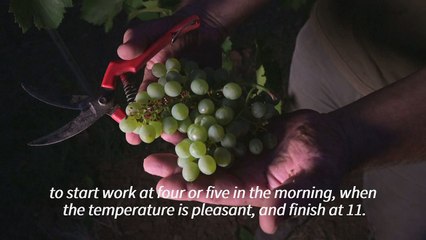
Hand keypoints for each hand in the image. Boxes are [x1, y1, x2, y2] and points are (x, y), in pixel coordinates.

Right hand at [118, 10, 225, 144]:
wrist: (204, 27)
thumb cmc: (172, 30)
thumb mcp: (152, 32)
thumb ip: (137, 39)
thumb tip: (123, 51)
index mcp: (152, 84)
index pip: (141, 104)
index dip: (135, 120)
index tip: (130, 136)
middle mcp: (170, 95)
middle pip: (163, 117)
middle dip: (159, 130)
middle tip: (158, 140)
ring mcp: (190, 97)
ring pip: (185, 118)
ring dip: (183, 129)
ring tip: (182, 139)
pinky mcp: (209, 95)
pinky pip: (208, 109)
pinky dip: (208, 118)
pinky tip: (208, 128)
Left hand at [143, 110, 350, 233]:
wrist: (329, 137)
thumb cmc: (325, 163)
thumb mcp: (313, 182)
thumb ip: (291, 199)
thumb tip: (269, 224)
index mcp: (254, 189)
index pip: (219, 193)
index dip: (193, 190)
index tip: (165, 188)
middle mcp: (241, 172)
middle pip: (205, 172)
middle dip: (178, 170)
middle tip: (149, 165)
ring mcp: (240, 151)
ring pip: (207, 147)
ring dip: (183, 143)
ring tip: (157, 136)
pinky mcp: (242, 131)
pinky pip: (219, 125)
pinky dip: (201, 119)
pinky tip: (183, 112)